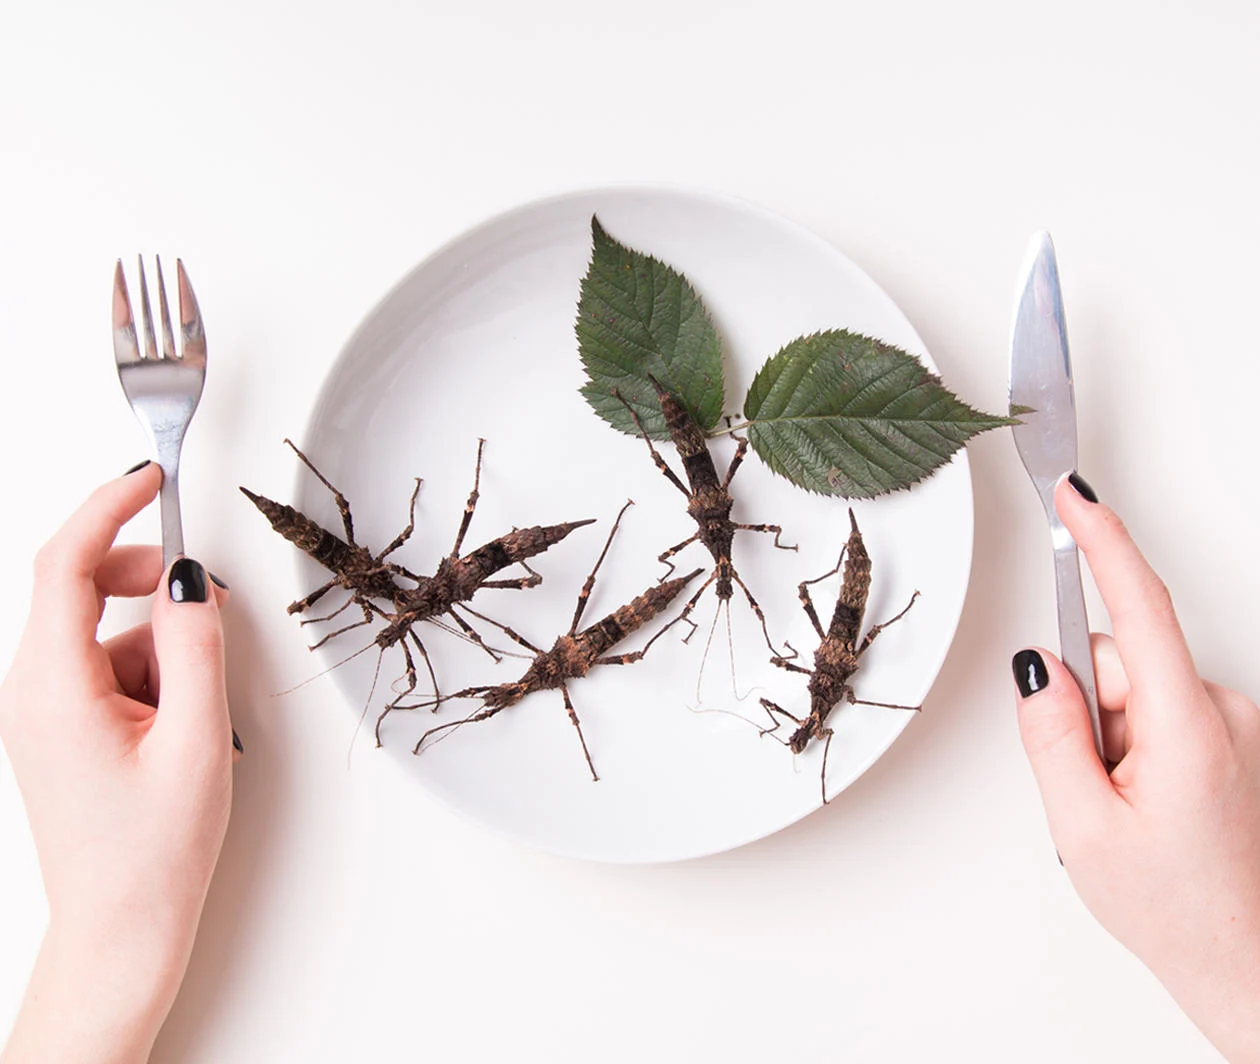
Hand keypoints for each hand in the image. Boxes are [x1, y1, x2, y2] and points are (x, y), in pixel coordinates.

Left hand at [0, 463, 235, 1063]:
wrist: (120, 927)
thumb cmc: (150, 852)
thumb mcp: (194, 738)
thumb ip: (197, 647)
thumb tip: (194, 581)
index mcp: (53, 686)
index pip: (67, 564)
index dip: (108, 508)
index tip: (146, 478)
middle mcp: (33, 689)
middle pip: (82, 586)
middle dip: (146, 579)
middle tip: (203, 601)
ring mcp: (44, 708)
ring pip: (105, 628)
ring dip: (159, 641)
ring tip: (194, 708)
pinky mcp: (63, 723)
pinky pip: (108, 663)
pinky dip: (152, 671)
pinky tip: (178, 722)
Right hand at [1013, 474, 1259, 1062]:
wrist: (1244, 964)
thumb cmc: (1179, 910)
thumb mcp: (1082, 828)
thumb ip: (1052, 734)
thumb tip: (1038, 667)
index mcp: (1188, 728)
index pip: (1140, 608)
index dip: (1105, 541)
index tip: (1074, 493)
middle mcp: (1224, 712)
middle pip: (1121, 659)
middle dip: (1087, 706)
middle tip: (1089, 785)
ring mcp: (1234, 726)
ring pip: (1135, 689)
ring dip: (1111, 734)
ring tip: (1123, 806)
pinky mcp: (1232, 739)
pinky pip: (1158, 711)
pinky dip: (1134, 744)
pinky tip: (1144, 802)